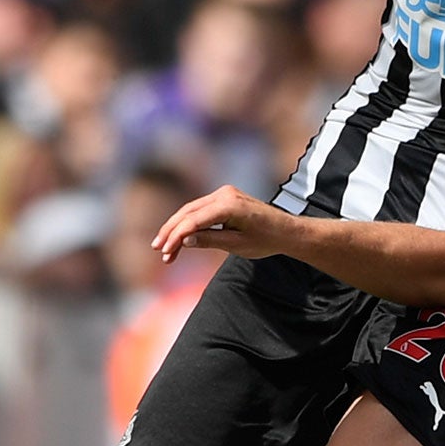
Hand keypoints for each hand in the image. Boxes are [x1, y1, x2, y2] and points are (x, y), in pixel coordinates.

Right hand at [152, 185, 294, 263]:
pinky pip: (201, 210)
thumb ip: (209, 241)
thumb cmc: (266, 240)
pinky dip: (189, 223)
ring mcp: (224, 193)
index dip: (176, 236)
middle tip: (158, 249)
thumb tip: (184, 241)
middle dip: (171, 231)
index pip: (193, 220)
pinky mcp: (225, 198)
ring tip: (164, 248)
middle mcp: (224, 194)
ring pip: (191, 210)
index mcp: (229, 205)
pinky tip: (179, 238)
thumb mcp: (237, 245)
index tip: (165, 252)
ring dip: (177, 228)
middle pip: (188, 212)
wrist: (286, 230)